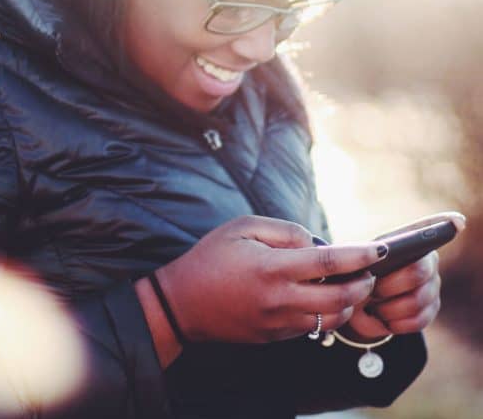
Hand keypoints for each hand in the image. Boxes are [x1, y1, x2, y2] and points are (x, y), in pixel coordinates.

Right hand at [156, 215, 386, 343]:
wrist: (183, 303)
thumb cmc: (212, 257)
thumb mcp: (242, 227)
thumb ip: (284, 231)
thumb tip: (316, 244)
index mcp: (272, 268)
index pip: (330, 261)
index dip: (360, 255)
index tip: (381, 249)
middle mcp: (280, 299)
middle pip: (341, 298)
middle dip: (363, 284)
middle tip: (369, 270)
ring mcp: (279, 323)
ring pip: (333, 318)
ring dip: (349, 302)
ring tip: (350, 284)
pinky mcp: (276, 337)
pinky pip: (313, 327)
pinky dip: (327, 312)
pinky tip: (322, 296)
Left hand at [343, 250, 440, 341]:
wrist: (357, 296)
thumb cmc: (355, 272)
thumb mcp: (354, 262)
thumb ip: (366, 257)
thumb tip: (377, 257)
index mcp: (410, 240)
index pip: (417, 242)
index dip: (405, 252)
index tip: (386, 263)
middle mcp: (428, 262)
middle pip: (417, 273)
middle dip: (388, 286)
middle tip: (370, 291)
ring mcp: (432, 286)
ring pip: (417, 301)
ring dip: (391, 308)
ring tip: (374, 307)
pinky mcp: (430, 310)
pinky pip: (418, 320)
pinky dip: (397, 323)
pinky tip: (384, 319)